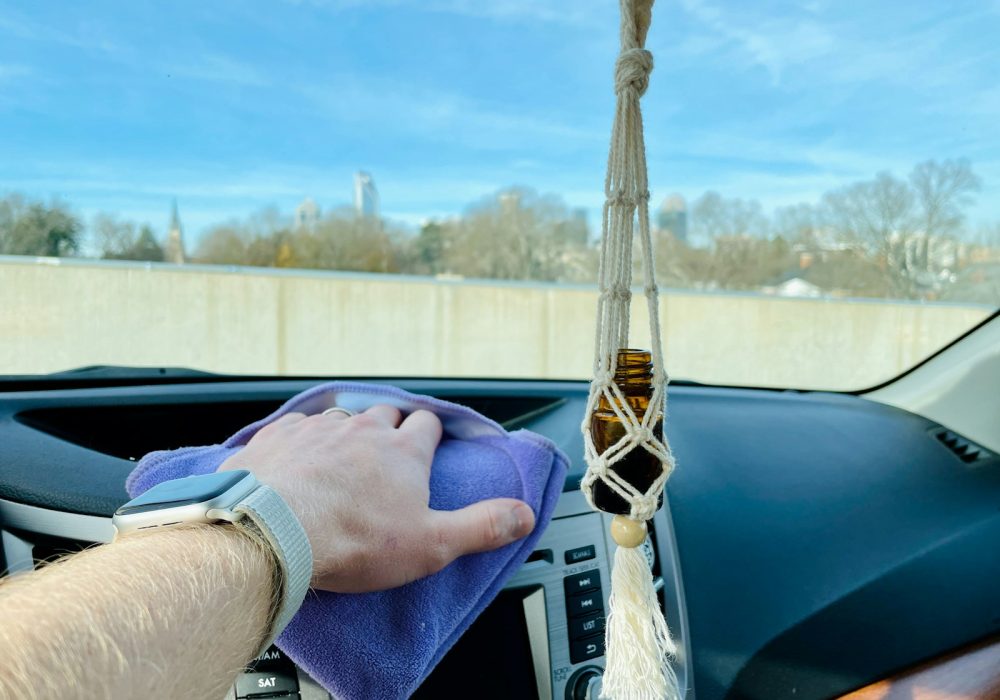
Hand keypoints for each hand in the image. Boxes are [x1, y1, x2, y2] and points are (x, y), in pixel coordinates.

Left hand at [219, 405, 535, 592]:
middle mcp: (362, 429)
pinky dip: (302, 440)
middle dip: (390, 428)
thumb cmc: (351, 540)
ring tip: (343, 458)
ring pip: (341, 417)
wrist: (272, 530)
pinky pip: (296, 427)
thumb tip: (524, 514)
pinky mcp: (278, 437)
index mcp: (403, 452)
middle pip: (385, 414)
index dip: (429, 435)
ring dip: (346, 432)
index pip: (427, 426)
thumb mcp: (430, 544)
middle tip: (388, 453)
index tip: (429, 445)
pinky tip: (298, 459)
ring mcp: (317, 429)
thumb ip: (481, 526)